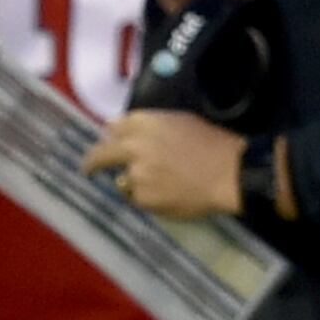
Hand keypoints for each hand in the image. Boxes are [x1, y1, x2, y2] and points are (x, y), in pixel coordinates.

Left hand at [83, 108, 249, 215]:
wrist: (229, 174)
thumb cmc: (211, 144)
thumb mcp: (179, 120)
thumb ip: (146, 124)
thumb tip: (115, 127)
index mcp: (143, 123)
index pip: (112, 127)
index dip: (111, 136)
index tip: (108, 142)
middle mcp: (132, 146)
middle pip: (100, 154)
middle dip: (92, 162)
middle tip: (89, 169)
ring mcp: (136, 173)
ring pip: (122, 180)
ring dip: (133, 182)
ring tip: (162, 184)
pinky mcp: (142, 197)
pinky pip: (137, 198)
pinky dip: (147, 198)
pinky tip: (169, 194)